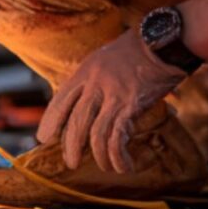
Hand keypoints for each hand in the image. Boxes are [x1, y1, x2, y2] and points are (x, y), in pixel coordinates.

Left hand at [37, 29, 188, 173]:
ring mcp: (112, 95)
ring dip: (98, 155)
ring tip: (105, 167)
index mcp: (86, 71)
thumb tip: (88, 103)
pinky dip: (118, 155)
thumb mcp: (106, 59)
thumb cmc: (139, 50)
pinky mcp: (131, 105)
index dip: (50, 120)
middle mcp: (95, 84)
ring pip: (96, 133)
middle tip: (71, 163)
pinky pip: (118, 137)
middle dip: (71, 146)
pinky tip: (124, 164)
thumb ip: (95, 79)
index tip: (43, 137)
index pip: (60, 100)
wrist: (164, 41)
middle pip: (75, 121)